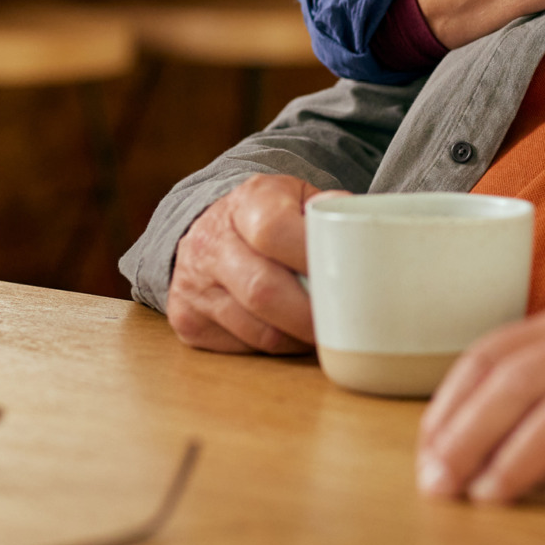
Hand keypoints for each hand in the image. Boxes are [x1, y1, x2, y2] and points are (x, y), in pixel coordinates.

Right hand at [165, 174, 339, 353]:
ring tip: (324, 332)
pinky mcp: (188, 320)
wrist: (208, 228)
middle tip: (344, 325)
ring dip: (298, 339)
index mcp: (248, 203)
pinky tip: (291, 334)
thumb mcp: (297, 196)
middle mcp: (211, 243)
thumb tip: (355, 226)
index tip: (341, 278)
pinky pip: (243, 348)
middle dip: (311, 316)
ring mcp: (194, 285)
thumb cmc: (269, 216)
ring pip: (258, 331)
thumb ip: (327, 209)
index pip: (275, 232)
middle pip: (264, 291)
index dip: (310, 260)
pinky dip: (276, 348)